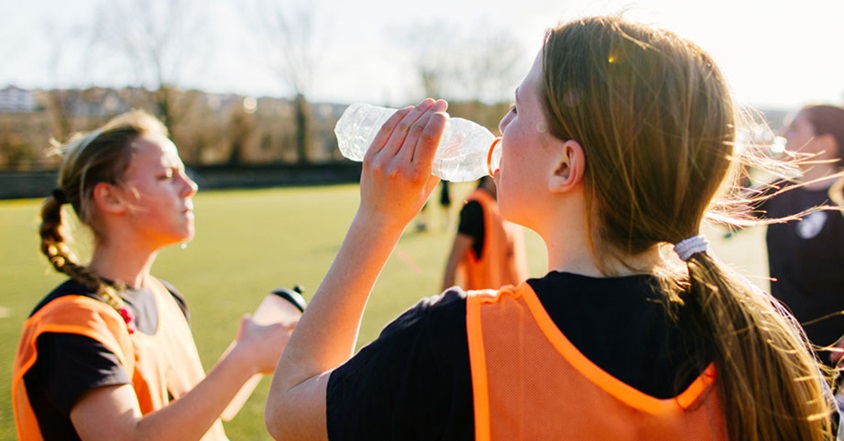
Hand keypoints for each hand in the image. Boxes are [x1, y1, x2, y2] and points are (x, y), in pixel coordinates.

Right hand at [232, 314, 293, 374]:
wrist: (244, 358)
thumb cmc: (245, 341)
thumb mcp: (246, 326)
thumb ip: (248, 319)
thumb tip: (247, 317)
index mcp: (281, 328)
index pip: (296, 322)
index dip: (298, 324)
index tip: (296, 327)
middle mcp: (286, 339)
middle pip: (298, 338)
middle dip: (294, 341)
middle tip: (289, 344)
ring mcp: (286, 352)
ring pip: (293, 352)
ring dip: (290, 354)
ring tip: (280, 357)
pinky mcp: (283, 364)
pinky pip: (287, 365)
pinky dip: (283, 366)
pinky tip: (277, 367)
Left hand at [358, 98, 447, 230]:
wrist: (378, 218)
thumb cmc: (408, 205)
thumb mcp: (429, 188)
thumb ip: (440, 164)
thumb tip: (455, 139)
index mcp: (416, 176)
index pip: (429, 139)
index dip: (438, 121)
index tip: (445, 114)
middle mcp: (398, 166)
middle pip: (416, 129)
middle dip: (430, 113)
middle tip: (440, 104)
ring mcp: (381, 161)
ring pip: (401, 127)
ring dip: (416, 111)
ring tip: (427, 103)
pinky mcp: (369, 157)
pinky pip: (385, 131)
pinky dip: (397, 117)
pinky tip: (408, 110)